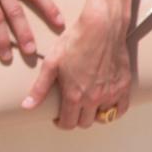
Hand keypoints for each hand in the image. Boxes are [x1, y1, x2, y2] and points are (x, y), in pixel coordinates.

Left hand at [22, 0, 133, 129]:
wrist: (102, 27)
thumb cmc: (75, 41)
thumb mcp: (51, 63)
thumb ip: (40, 88)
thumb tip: (26, 106)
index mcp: (74, 95)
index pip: (68, 124)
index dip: (60, 123)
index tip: (58, 118)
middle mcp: (94, 98)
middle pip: (85, 123)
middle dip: (76, 119)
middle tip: (71, 109)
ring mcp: (111, 93)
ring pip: (102, 117)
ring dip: (94, 114)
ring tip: (87, 104)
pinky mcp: (124, 86)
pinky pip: (121, 109)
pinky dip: (113, 110)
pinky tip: (105, 104)